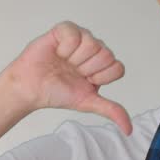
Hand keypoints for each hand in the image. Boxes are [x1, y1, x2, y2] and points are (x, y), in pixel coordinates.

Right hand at [5, 21, 132, 134]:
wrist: (31, 88)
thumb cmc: (56, 92)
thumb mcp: (87, 102)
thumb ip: (110, 110)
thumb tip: (128, 130)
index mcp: (102, 65)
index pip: (117, 67)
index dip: (100, 77)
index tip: (86, 81)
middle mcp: (94, 49)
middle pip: (107, 55)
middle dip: (86, 69)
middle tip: (73, 71)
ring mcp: (80, 37)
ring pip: (93, 44)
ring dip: (75, 59)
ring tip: (64, 62)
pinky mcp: (65, 30)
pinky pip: (75, 34)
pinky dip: (65, 48)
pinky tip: (58, 53)